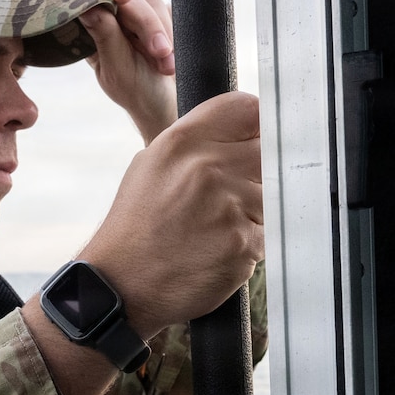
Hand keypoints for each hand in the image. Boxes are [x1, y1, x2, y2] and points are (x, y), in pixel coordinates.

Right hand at [77, 91, 262, 337]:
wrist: (121, 285)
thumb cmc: (136, 227)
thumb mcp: (151, 165)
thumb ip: (196, 142)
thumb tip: (242, 132)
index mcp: (183, 142)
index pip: (248, 110)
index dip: (256, 127)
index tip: (253, 143)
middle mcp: (208, 168)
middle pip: (268, 151)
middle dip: (257, 172)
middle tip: (232, 195)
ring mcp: (229, 206)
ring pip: (272, 195)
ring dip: (255, 211)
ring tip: (218, 228)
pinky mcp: (243, 243)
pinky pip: (268, 234)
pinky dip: (251, 243)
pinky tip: (220, 249)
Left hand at [80, 0, 177, 143]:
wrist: (169, 105)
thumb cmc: (138, 92)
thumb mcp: (119, 69)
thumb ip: (105, 36)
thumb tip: (87, 7)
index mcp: (93, 31)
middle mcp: (113, 19)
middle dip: (148, 27)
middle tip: (161, 53)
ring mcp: (137, 16)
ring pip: (152, 2)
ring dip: (164, 33)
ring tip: (168, 67)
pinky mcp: (160, 16)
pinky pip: (170, 10)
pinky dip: (174, 32)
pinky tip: (173, 56)